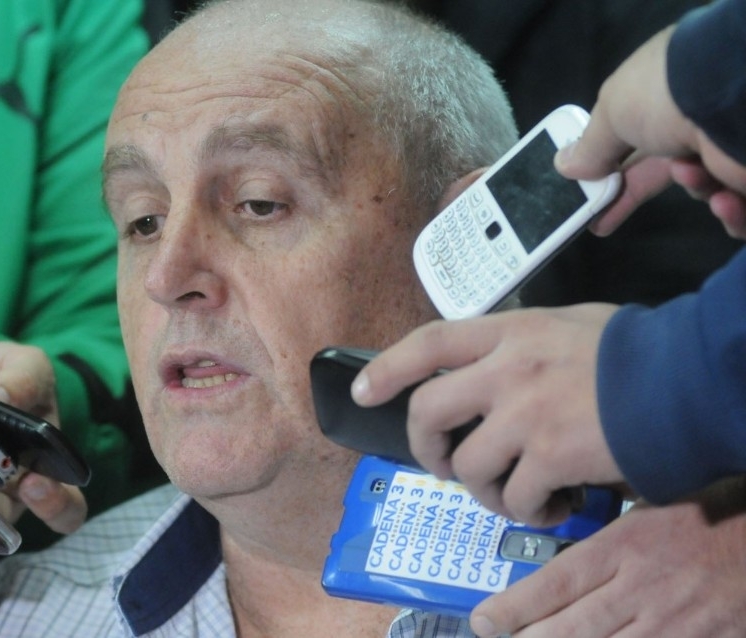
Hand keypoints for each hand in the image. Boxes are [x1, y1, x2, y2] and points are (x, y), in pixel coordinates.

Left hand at [352, 304, 624, 525]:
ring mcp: (524, 412)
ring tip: (507, 494)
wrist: (684, 380)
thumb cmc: (633, 353)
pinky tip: (547, 506)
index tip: (364, 391)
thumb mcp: (567, 326)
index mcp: (510, 332)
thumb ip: (521, 345)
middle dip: (424, 445)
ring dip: (481, 489)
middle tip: (442, 463)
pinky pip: (513, 496)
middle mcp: (507, 369)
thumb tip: (488, 371)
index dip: (388, 368)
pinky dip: (524, 510)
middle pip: (429, 410)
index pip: (429, 342)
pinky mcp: (549, 455)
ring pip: (468, 464)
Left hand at [470, 477, 745, 637]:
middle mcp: (643, 588)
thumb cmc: (711, 512)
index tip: (483, 621)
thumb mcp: (652, 508)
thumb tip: (556, 569)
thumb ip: (607, 541)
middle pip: (572, 628)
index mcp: (626, 546)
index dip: (515, 609)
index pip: (556, 584)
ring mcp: (676, 624)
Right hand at [554, 25, 745, 238]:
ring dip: (692, 186)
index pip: (630, 138)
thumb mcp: (612, 114)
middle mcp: (698, 115)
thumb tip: (563, 165)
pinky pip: (740, 210)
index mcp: (663, 95)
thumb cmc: (666, 96)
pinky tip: (723, 200)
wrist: (738, 99)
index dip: (606, 168)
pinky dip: (731, 214)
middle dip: (630, 195)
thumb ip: (589, 146)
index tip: (586, 193)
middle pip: (660, 168)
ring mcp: (728, 142)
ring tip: (688, 171)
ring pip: (701, 188)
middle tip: (600, 221)